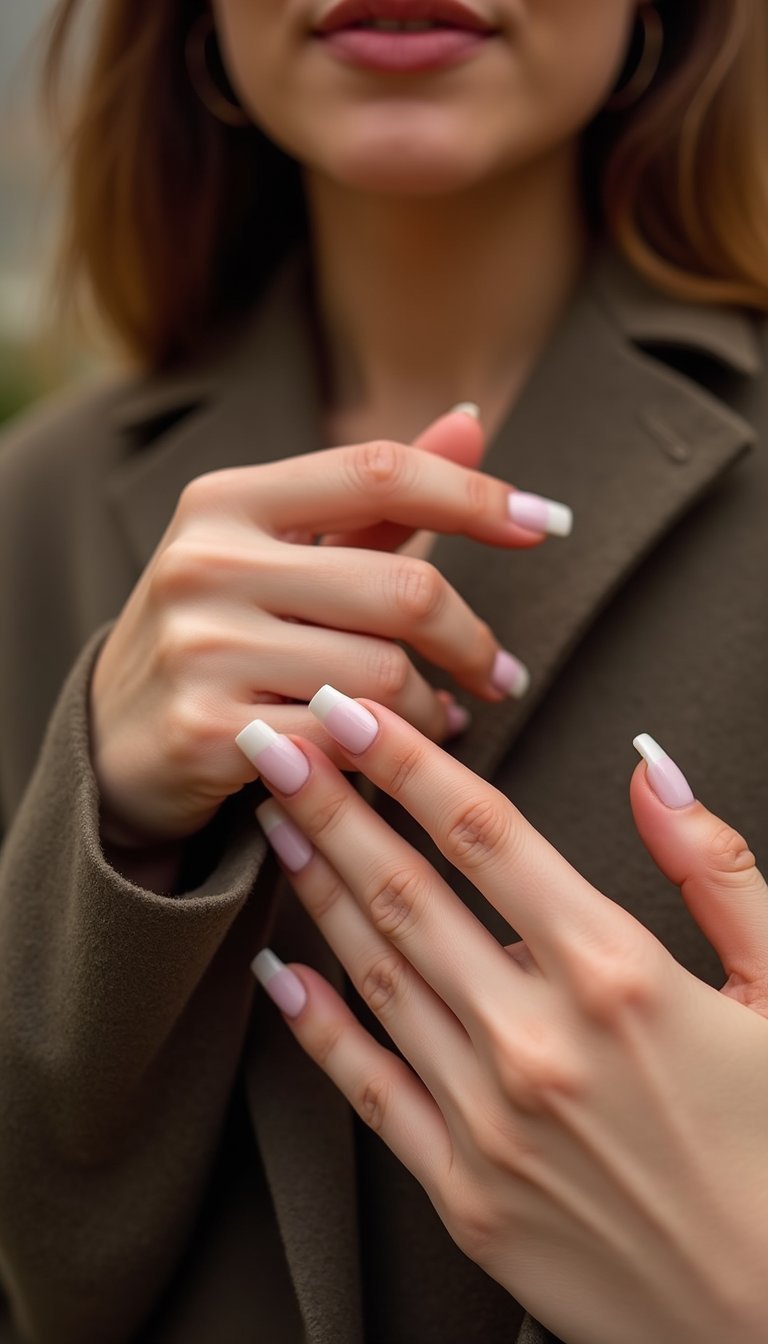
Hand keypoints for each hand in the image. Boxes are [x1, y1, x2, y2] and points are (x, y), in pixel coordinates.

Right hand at [91, 411, 564, 844]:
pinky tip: (397, 756)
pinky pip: (346, 742)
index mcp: (227, 498)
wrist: (114, 736)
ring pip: (384, 675)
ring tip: (441, 719)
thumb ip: (375, 499)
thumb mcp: (278, 550)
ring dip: (433, 710)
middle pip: (404, 588)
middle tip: (501, 674)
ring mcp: (201, 647)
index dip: (476, 494)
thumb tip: (472, 423)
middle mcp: (206, 561)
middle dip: (473, 641)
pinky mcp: (208, 731)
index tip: (549, 523)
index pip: (379, 471)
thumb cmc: (221, 630)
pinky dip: (390, 754)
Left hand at [239, 692, 767, 1343]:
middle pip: (408, 889)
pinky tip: (278, 972)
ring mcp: (489, 1121)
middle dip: (330, 803)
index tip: (351, 710)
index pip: (485, 834)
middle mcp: (537, 1040)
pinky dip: (317, 1025)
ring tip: (275, 823)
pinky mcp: (464, 1193)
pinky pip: (370, 1089)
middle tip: (272, 740)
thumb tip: (651, 765)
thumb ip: (715, 869)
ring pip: (379, 973)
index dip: (406, 761)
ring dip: (318, 888)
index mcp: (618, 975)